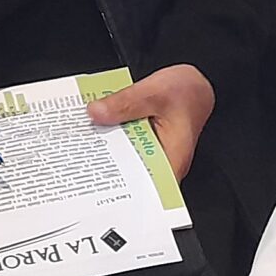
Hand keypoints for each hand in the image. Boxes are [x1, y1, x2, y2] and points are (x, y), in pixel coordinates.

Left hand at [88, 64, 215, 178]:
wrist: (195, 83)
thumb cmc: (186, 91)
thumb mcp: (154, 91)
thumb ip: (125, 102)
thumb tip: (96, 113)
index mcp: (171, 159)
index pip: (144, 190)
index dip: (121, 192)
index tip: (98, 187)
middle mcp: (161, 162)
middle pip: (129, 175)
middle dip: (105, 167)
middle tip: (80, 159)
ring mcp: (151, 153)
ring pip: (124, 158)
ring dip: (106, 149)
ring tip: (82, 143)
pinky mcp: (143, 143)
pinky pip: (124, 144)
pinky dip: (111, 136)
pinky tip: (96, 127)